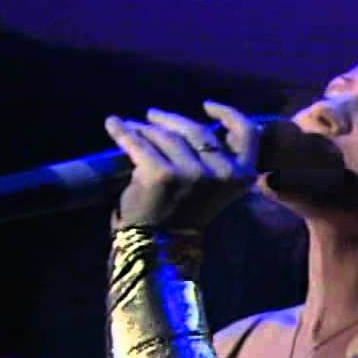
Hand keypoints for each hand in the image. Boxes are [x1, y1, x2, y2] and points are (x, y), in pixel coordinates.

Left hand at [105, 101, 258, 229]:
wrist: (159, 251)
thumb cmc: (184, 218)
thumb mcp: (213, 187)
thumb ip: (215, 159)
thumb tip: (201, 124)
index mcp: (241, 176)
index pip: (245, 134)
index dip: (227, 114)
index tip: (207, 105)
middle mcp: (221, 173)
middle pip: (196, 130)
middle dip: (170, 120)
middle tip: (152, 115)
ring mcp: (192, 173)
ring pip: (166, 136)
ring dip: (145, 128)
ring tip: (133, 127)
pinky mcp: (161, 174)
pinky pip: (139, 144)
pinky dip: (122, 132)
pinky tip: (113, 124)